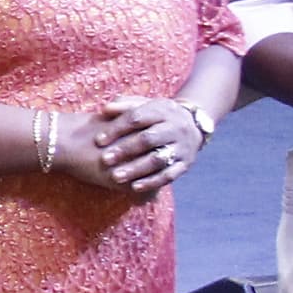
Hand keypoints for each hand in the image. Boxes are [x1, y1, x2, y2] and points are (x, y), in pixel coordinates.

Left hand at [88, 96, 206, 194]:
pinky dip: (152, 182)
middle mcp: (174, 128)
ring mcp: (182, 147)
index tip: (98, 141)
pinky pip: (169, 175)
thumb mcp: (145, 104)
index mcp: (162, 111)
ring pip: (158, 159)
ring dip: (136, 169)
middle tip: (105, 160)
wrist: (194, 124)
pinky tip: (134, 187)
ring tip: (116, 176)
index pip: (137, 118)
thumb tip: (105, 109)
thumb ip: (125, 105)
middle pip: (148, 139)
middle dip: (125, 150)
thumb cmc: (158, 115)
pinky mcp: (185, 163)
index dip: (117, 129)